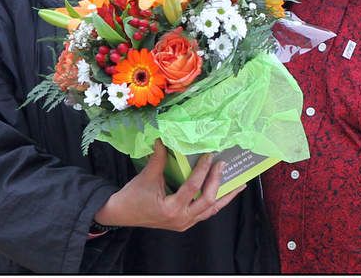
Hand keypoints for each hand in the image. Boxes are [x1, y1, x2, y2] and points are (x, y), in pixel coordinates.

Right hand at [94, 140, 244, 231]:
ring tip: (240, 185)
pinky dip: (215, 202)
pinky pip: (205, 213)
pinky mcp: (185, 222)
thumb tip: (165, 137)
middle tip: (224, 165)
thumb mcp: (147, 176)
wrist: (121, 214)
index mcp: (171, 208)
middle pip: (208, 201)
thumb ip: (159, 158)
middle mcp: (181, 219)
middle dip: (217, 182)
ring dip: (225, 196)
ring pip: (211, 210)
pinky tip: (224, 193)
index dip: (203, 170)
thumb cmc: (133, 195)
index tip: (210, 155)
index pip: (193, 187)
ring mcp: (184, 223)